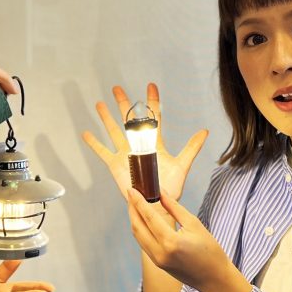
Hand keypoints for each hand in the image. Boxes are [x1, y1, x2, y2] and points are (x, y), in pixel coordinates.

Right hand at [82, 83, 207, 203]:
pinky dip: (94, 143)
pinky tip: (86, 133)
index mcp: (154, 144)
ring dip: (106, 118)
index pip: (153, 117)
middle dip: (123, 104)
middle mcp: (138, 146)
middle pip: (129, 120)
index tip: (151, 86)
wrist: (156, 205)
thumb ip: (192, 148)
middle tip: (117, 88)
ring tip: (99, 104)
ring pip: (114, 132)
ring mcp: (126, 154)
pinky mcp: (116, 165)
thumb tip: (205, 131)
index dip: (152, 101)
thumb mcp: (182, 165)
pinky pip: (103, 152)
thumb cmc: (170, 188)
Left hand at [127, 189, 250, 291]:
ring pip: (138, 236)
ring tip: (135, 203)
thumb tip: (160, 193)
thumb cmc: (209, 250)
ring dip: (134, 219)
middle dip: (132, 208)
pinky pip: (143, 243)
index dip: (138, 201)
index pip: (148, 217)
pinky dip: (141, 229)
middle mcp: (159, 252)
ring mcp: (156, 260)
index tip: (132, 189)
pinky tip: (142, 219)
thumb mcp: (194, 224)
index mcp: (171, 242)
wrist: (214, 278)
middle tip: (131, 193)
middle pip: (137, 226)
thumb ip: (174, 208)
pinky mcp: (157, 263)